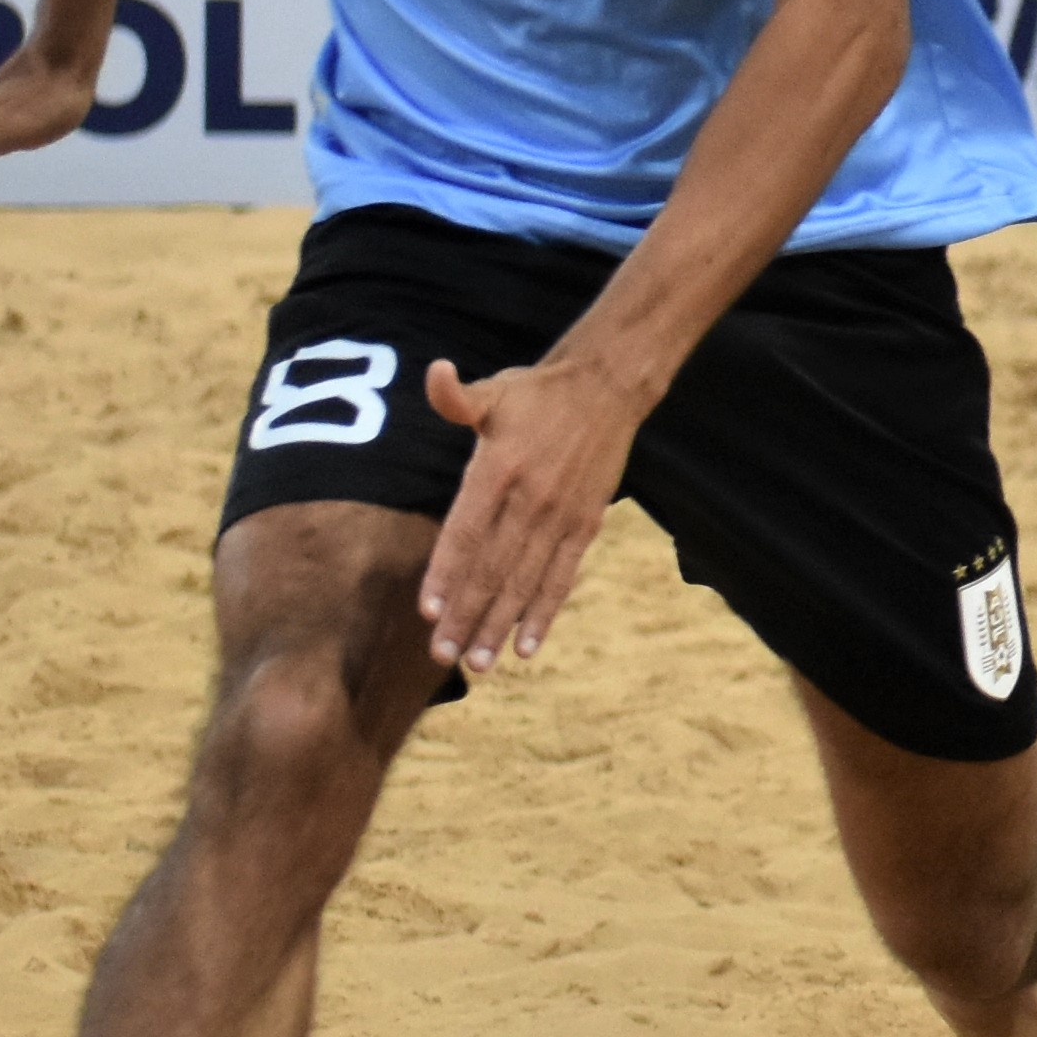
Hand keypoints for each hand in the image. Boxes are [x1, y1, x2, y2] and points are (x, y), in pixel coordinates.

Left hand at [412, 346, 647, 679]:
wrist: (608, 391)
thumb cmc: (539, 393)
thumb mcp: (495, 390)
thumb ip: (457, 396)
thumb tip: (435, 373)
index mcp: (500, 469)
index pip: (467, 532)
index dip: (447, 573)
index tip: (428, 613)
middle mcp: (531, 501)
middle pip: (493, 569)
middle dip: (468, 615)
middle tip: (443, 656)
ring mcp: (561, 518)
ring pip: (525, 582)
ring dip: (500, 625)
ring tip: (480, 663)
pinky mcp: (584, 526)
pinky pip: (561, 578)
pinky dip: (544, 613)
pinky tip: (527, 646)